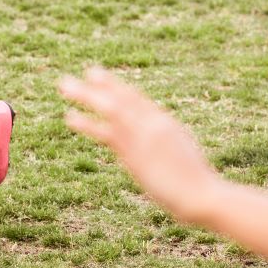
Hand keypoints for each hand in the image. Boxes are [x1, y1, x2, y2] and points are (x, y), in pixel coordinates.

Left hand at [59, 67, 220, 221]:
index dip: (118, 87)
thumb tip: (161, 153)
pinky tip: (70, 117)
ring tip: (64, 85)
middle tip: (85, 72)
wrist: (203, 195)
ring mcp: (142, 136)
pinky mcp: (133, 153)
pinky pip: (106, 133)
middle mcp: (153, 123)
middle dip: (102, 84)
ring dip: (86, 95)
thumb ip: (169, 148)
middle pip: (123, 97)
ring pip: (110, 107)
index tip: (101, 77)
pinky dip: (87, 124)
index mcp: (166, 123)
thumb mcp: (184, 158)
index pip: (138, 99)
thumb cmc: (199, 185)